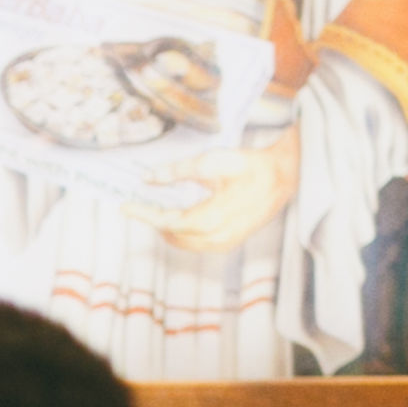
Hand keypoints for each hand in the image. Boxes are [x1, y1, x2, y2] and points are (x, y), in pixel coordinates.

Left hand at [135, 127, 300, 254]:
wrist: (282, 177)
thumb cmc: (250, 167)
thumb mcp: (210, 162)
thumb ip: (176, 172)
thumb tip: (148, 177)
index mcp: (211, 218)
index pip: (167, 221)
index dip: (144, 214)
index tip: (126, 207)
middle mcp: (216, 237)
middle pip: (172, 235)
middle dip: (154, 220)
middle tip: (140, 205)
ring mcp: (224, 243)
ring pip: (183, 243)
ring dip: (167, 228)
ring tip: (156, 210)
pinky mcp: (229, 243)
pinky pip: (196, 244)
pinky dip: (183, 233)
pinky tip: (178, 218)